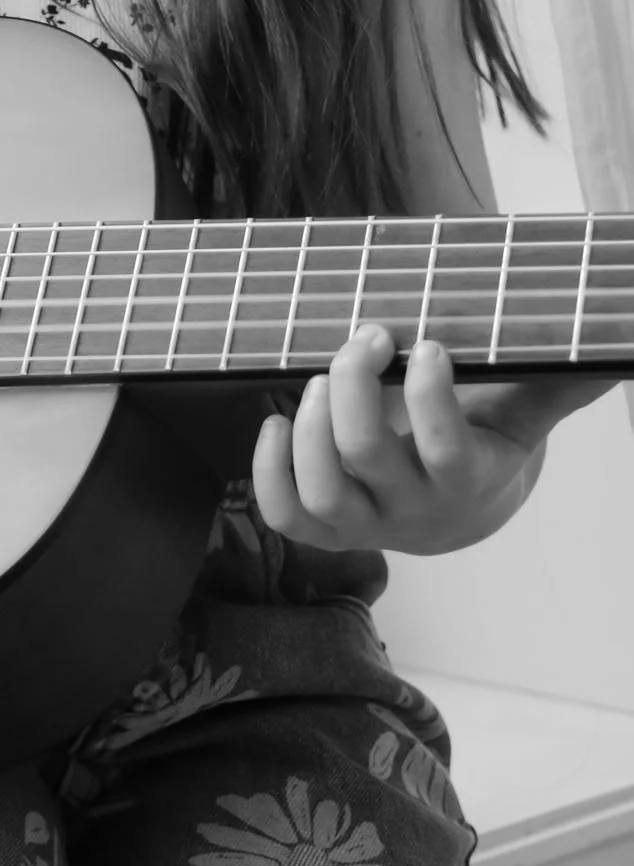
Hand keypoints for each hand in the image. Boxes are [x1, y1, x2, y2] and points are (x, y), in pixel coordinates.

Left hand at [252, 324, 612, 554]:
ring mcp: (363, 524)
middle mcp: (411, 511)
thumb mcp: (521, 417)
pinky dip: (266, 469)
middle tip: (366, 335)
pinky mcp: (322, 530)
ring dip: (309, 422)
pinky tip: (273, 419)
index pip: (444, 445)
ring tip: (319, 375)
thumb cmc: (485, 444)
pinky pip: (282, 514)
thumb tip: (613, 355)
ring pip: (320, 488)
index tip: (425, 342)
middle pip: (365, 455)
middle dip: (354, 383)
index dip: (428, 391)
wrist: (458, 513)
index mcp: (465, 483)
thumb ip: (557, 383)